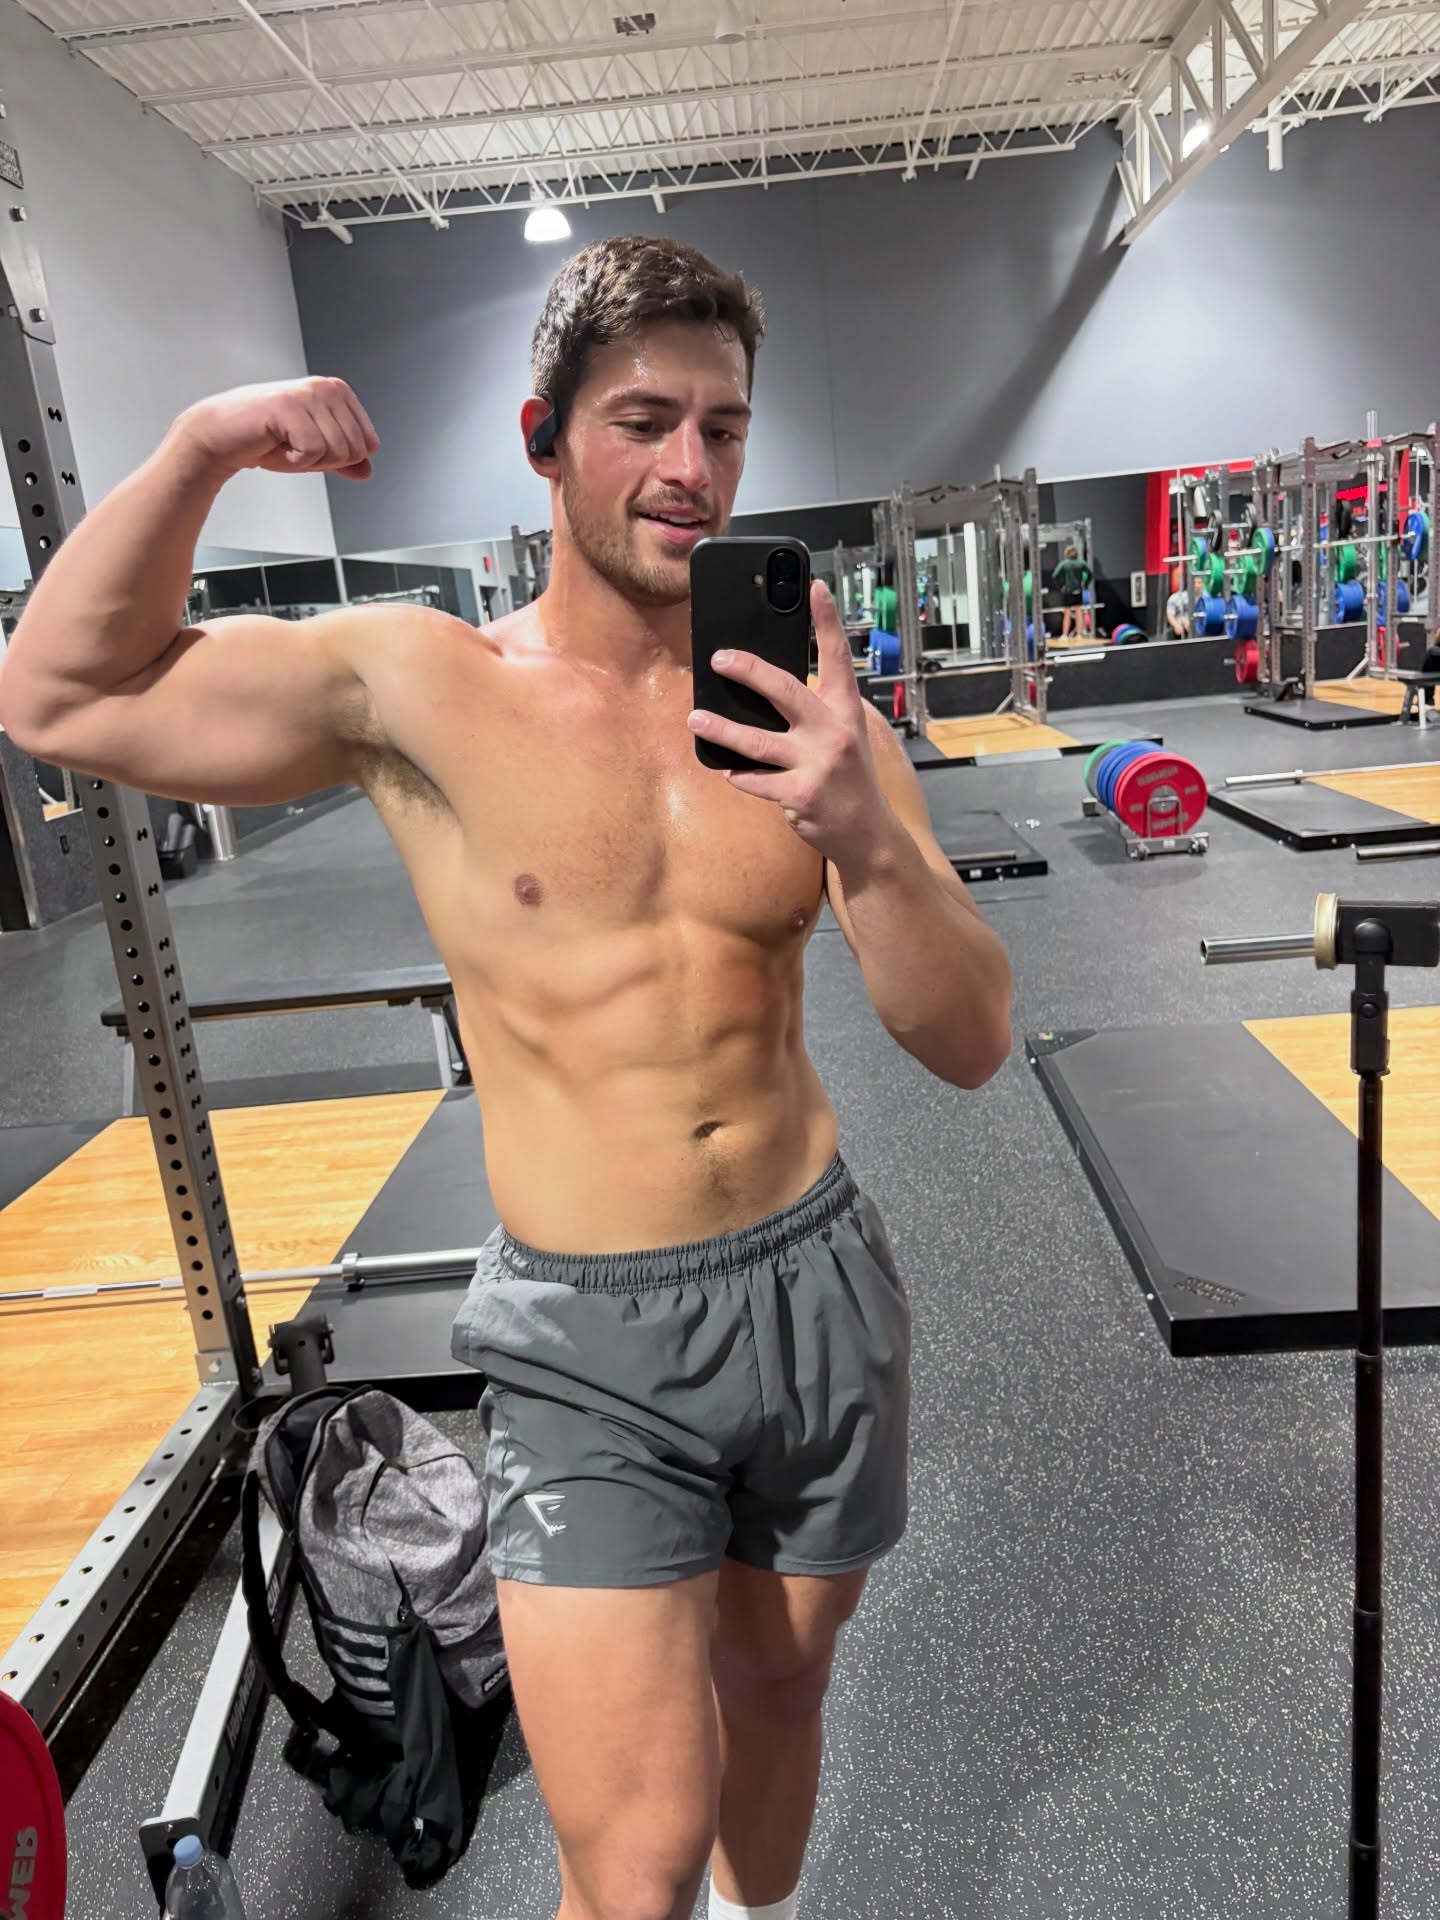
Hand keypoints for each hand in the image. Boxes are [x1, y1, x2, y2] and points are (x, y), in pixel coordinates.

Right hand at [174, 378, 379, 481]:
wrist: (221, 436)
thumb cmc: (266, 440)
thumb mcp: (315, 452)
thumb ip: (343, 460)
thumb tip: (367, 471)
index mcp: (338, 392)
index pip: (370, 444)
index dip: (340, 458)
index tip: (311, 445)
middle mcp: (327, 387)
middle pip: (356, 451)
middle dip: (325, 462)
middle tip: (294, 446)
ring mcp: (308, 394)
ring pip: (337, 453)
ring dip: (307, 461)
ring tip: (283, 443)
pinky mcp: (288, 408)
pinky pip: (312, 453)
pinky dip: (292, 461)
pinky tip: (274, 444)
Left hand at [688, 580, 886, 863]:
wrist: (867, 833)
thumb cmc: (848, 779)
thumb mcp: (844, 736)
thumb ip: (815, 710)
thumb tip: (767, 686)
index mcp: (845, 711)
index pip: (838, 657)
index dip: (826, 620)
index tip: (814, 586)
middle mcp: (834, 732)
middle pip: (786, 691)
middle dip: (749, 670)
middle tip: (719, 658)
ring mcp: (817, 764)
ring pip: (757, 741)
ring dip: (722, 728)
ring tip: (695, 718)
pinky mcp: (800, 794)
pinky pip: (756, 780)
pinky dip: (739, 775)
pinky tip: (728, 771)